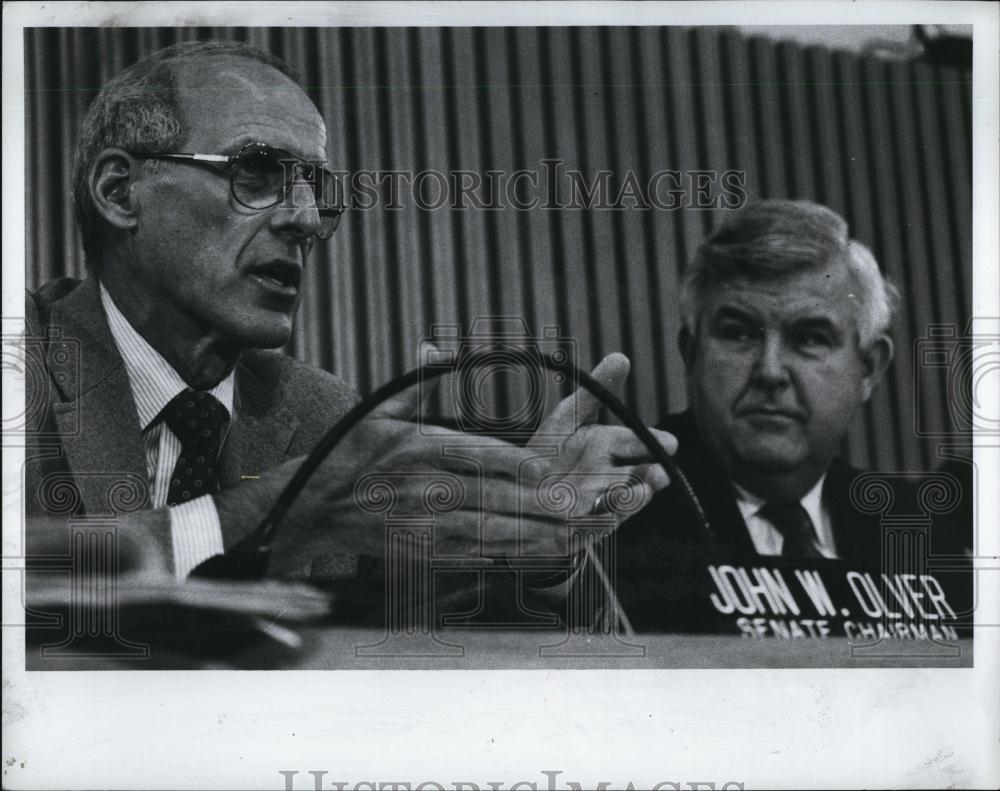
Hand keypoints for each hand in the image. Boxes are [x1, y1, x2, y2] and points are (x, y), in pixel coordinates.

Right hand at [219, 353, 675, 573]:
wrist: (314, 507)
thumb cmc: (351, 453)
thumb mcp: (380, 412)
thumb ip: (416, 385)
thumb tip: (433, 349)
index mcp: (419, 448)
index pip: (473, 455)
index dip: (512, 464)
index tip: (547, 469)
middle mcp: (425, 488)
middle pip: (491, 497)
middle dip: (539, 504)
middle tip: (580, 505)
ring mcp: (427, 524)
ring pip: (490, 531)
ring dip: (536, 533)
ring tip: (576, 532)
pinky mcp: (429, 549)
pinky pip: (478, 553)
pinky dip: (514, 554)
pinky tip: (544, 552)